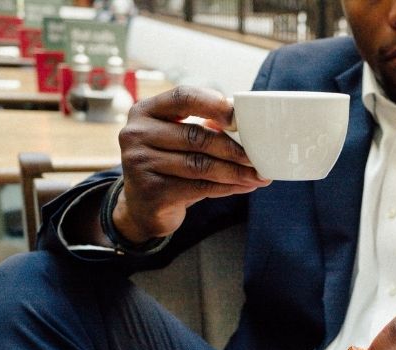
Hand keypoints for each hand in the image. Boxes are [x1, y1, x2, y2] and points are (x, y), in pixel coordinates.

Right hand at [112, 85, 270, 242]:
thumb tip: (249, 128)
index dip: (213, 104)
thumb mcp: (178, 141)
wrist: (143, 207)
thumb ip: (203, 129)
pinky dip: (227, 187)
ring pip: (200, 165)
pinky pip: (199, 187)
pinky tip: (245, 186)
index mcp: (145, 111)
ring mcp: (140, 162)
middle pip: (195, 136)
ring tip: (258, 175)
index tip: (238, 117)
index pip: (182, 97)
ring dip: (235, 171)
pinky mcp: (152, 191)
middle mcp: (137, 133)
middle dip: (233, 148)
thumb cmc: (169, 167)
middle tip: (259, 156)